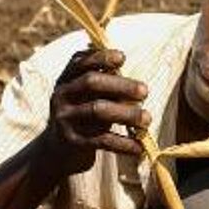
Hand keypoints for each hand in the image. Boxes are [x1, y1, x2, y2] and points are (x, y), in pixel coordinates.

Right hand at [44, 48, 151, 174]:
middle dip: (121, 85)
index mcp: (67, 78)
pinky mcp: (72, 141)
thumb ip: (107, 88)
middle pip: (91, 82)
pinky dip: (123, 143)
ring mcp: (64, 118)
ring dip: (126, 113)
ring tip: (147, 119)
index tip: (122, 57)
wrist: (60, 151)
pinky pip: (101, 140)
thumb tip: (137, 89)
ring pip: (97, 110)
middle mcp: (62, 95)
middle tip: (145, 92)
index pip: (81, 61)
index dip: (101, 57)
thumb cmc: (85, 117)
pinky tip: (139, 147)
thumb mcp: (91, 98)